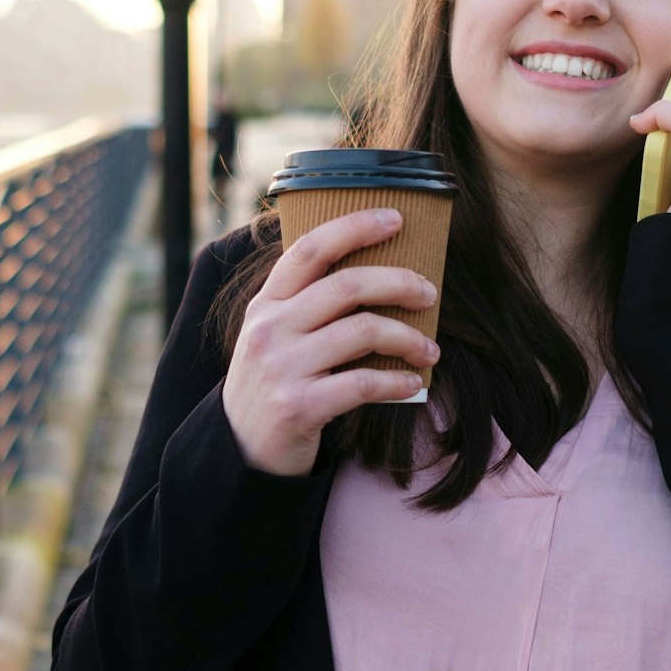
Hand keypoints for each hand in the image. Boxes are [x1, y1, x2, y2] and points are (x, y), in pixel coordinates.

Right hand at [222, 208, 441, 476]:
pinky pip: (363, 383)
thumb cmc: (273, 385)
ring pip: (363, 332)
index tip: (396, 219)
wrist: (240, 451)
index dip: (355, 227)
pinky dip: (396, 383)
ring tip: (429, 351)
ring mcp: (282, 367)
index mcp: (266, 304)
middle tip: (429, 294)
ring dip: (408, 338)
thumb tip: (378, 277)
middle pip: (347, 285)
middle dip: (399, 283)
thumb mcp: (275, 337)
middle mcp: (270, 329)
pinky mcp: (298, 406)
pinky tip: (411, 385)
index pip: (310, 249)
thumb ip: (308, 306)